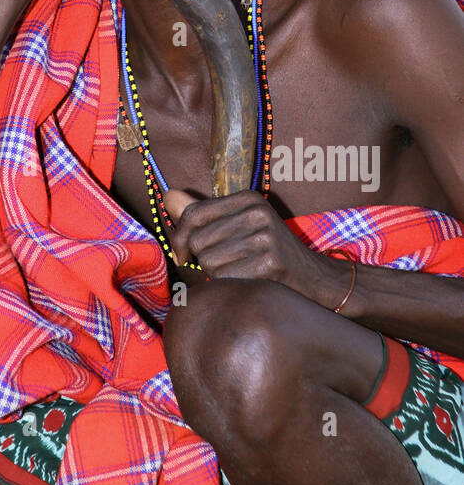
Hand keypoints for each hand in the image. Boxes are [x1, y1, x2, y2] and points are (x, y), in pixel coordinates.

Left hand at [161, 188, 349, 307]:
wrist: (318, 279)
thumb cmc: (271, 253)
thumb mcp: (240, 225)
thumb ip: (203, 213)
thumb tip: (167, 196)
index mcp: (248, 199)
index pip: (193, 213)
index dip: (178, 237)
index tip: (182, 256)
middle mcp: (257, 213)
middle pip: (197, 241)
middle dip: (200, 261)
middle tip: (220, 269)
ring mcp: (265, 238)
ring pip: (208, 262)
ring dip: (216, 277)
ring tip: (239, 275)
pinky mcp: (271, 264)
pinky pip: (225, 280)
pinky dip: (229, 288)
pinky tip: (247, 286)